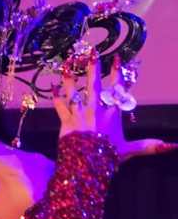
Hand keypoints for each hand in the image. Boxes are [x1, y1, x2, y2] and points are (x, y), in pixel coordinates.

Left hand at [55, 55, 177, 162]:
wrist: (86, 166)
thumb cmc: (108, 157)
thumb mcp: (129, 150)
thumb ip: (149, 146)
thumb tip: (173, 145)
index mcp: (112, 115)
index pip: (118, 91)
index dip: (119, 75)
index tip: (119, 60)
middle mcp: (96, 110)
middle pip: (94, 85)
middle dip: (94, 68)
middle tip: (92, 53)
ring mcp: (80, 114)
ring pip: (74, 91)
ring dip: (71, 76)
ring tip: (67, 63)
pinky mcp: (66, 121)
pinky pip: (59, 105)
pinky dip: (56, 95)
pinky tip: (51, 85)